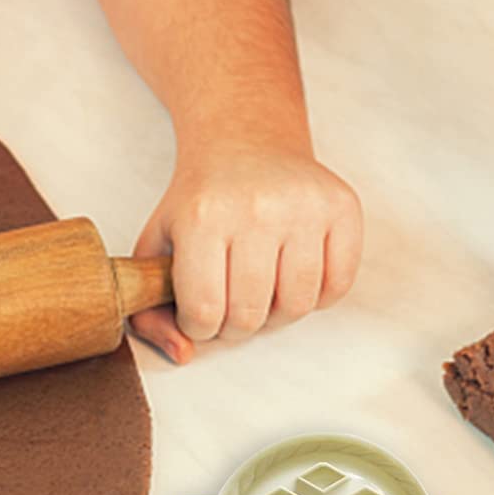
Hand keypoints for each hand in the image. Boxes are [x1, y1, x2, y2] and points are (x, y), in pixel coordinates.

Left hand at [129, 137, 362, 362]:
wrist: (245, 139)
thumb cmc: (201, 200)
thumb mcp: (158, 246)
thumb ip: (151, 310)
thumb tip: (183, 355)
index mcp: (202, 217)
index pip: (204, 313)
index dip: (198, 326)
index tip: (199, 309)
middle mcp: (257, 208)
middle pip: (251, 317)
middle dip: (235, 324)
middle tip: (229, 301)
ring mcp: (304, 206)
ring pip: (297, 308)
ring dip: (277, 314)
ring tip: (261, 288)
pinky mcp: (342, 206)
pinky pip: (338, 286)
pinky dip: (317, 295)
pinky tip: (293, 273)